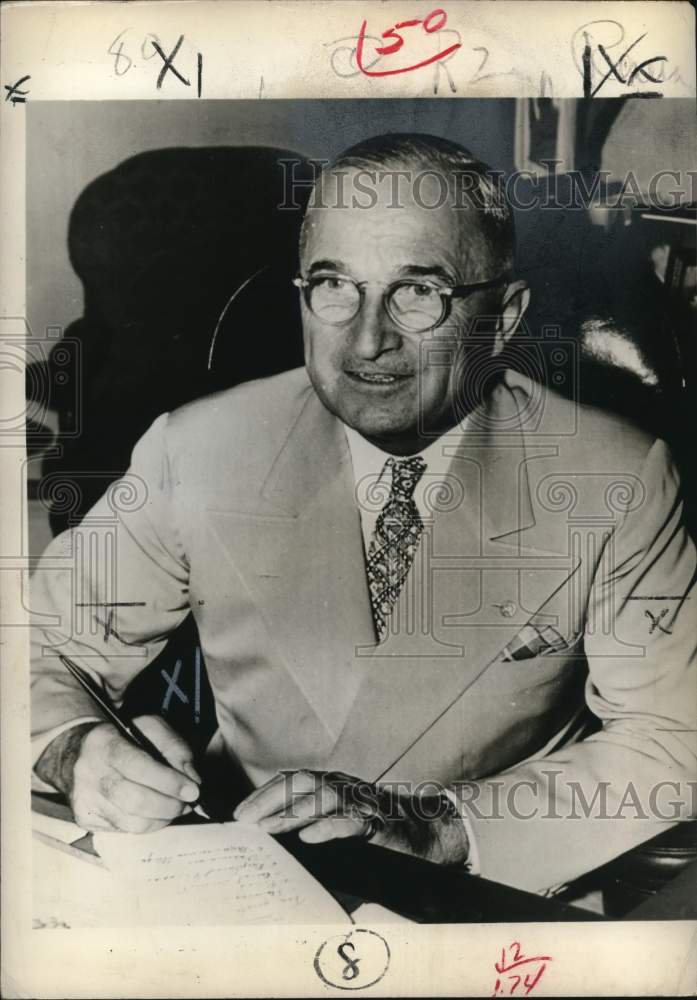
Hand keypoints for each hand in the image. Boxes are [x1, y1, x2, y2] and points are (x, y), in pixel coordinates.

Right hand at [37, 716, 200, 832]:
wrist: (77, 753)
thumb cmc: (123, 738)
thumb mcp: (150, 727)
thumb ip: (175, 747)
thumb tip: (192, 779)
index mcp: (103, 742)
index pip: (137, 765)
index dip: (168, 781)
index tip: (193, 790)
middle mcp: (87, 773)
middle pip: (134, 800)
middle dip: (169, 805)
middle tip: (188, 802)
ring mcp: (84, 800)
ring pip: (132, 822)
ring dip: (162, 818)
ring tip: (176, 807)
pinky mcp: (86, 820)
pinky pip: (125, 830)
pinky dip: (148, 824)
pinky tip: (155, 812)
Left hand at [233, 770, 469, 864]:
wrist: (423, 833)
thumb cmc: (375, 829)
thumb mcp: (338, 821)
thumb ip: (310, 822)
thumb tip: (270, 836)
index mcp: (332, 784)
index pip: (292, 780)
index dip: (264, 793)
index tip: (239, 813)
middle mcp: (345, 786)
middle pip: (303, 781)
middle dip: (270, 798)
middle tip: (245, 821)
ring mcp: (362, 801)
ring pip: (325, 796)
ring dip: (293, 812)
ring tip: (269, 829)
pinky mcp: (379, 823)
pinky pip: (352, 821)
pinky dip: (329, 827)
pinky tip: (310, 838)